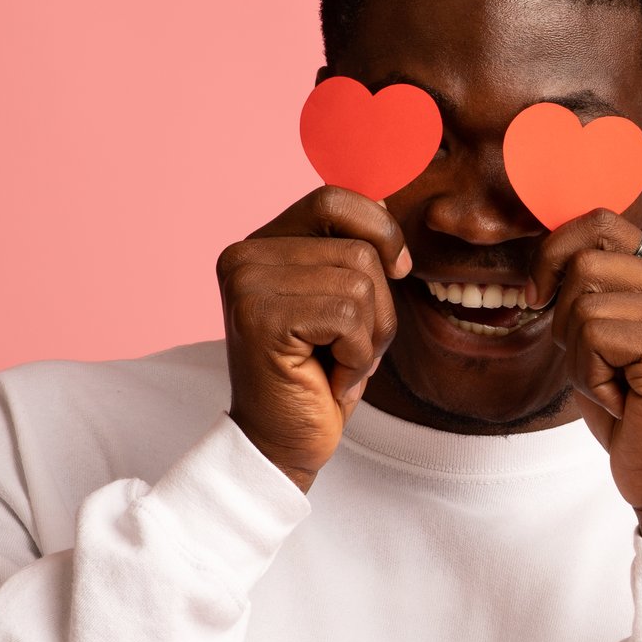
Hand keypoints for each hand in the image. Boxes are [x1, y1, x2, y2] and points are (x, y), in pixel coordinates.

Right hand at [216, 186, 407, 493]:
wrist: (282, 443)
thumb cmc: (318, 375)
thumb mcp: (343, 302)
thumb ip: (353, 250)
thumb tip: (383, 198)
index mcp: (260, 244)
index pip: (335, 200)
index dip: (381, 230)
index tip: (399, 270)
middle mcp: (243, 255)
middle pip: (360, 248)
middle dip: (379, 307)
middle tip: (349, 348)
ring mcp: (246, 283)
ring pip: (361, 282)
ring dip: (369, 337)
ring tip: (336, 364)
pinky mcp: (258, 317)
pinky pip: (349, 316)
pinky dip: (355, 355)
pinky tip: (326, 378)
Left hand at [529, 212, 641, 538]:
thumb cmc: (635, 414)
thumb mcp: (609, 336)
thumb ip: (594, 288)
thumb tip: (545, 249)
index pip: (603, 223)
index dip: (555, 251)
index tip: (537, 296)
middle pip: (585, 262)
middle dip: (565, 319)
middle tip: (597, 366)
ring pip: (583, 303)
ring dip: (579, 355)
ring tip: (614, 387)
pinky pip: (593, 338)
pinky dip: (589, 377)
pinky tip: (621, 401)